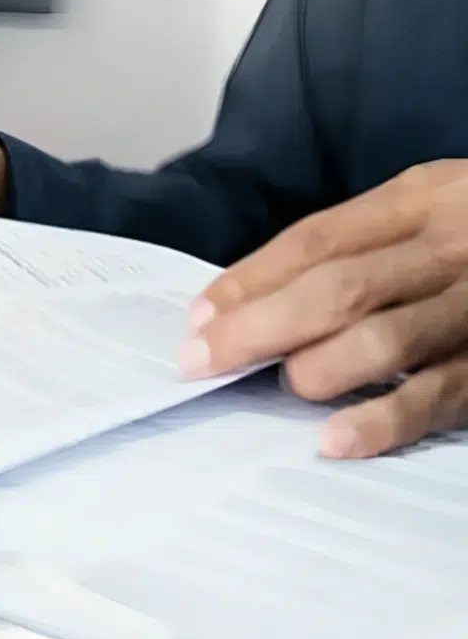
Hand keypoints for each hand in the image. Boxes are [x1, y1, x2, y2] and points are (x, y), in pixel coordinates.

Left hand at [179, 160, 467, 458]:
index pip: (318, 239)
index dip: (249, 280)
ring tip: (279, 387)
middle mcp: (456, 244)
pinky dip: (384, 419)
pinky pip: (441, 394)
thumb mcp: (428, 210)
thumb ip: (350, 245)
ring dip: (317, 369)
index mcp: (426, 197)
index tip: (196, 320)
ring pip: (387, 337)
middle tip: (202, 360)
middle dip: (259, 327)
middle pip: (340, 286)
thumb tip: (232, 303)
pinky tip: (335, 441)